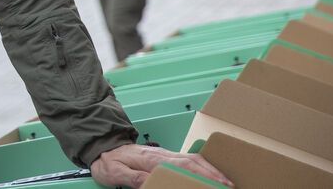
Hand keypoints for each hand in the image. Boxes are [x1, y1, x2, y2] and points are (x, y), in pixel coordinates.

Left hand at [90, 144, 230, 187]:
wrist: (102, 147)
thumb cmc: (108, 161)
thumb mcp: (115, 172)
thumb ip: (133, 177)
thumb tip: (151, 182)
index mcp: (152, 159)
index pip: (183, 165)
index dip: (202, 173)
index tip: (218, 182)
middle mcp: (162, 154)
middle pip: (193, 160)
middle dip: (213, 172)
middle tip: (229, 184)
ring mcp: (164, 155)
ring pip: (192, 159)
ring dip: (209, 169)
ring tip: (224, 182)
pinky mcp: (164, 158)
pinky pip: (186, 161)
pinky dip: (200, 167)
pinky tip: (207, 175)